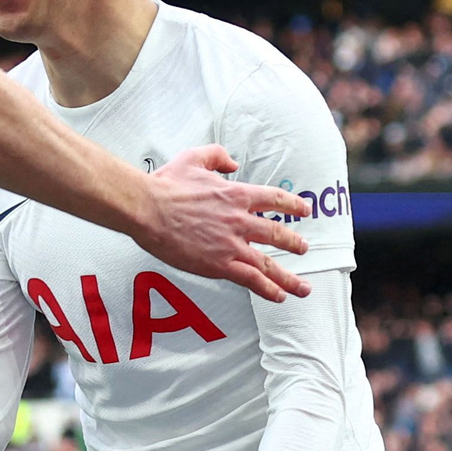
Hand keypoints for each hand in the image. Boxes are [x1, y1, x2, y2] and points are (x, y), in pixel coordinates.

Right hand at [136, 146, 310, 302]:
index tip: (304, 210)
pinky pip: (251, 279)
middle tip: (303, 248)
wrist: (147, 208)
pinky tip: (278, 295)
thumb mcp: (193, 158)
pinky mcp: (219, 264)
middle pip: (278, 234)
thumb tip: (232, 162)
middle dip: (295, 243)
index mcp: (236, 194)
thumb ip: (217, 155)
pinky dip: (268, 289)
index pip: (275, 199)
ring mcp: (231, 244)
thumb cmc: (166, 185)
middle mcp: (239, 220)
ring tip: (303, 286)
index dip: (293, 205)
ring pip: (268, 264)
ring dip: (289, 277)